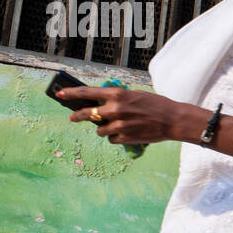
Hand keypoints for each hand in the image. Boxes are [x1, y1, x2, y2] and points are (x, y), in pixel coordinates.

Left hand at [60, 85, 182, 145]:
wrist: (173, 120)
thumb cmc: (156, 104)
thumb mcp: (134, 94)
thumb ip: (116, 98)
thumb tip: (99, 104)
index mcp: (117, 94)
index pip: (86, 93)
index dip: (70, 93)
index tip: (60, 94)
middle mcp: (115, 109)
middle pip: (87, 114)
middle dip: (77, 116)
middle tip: (73, 117)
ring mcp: (119, 125)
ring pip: (99, 130)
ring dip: (103, 128)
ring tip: (116, 125)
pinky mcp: (124, 138)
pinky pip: (111, 139)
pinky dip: (115, 137)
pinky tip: (126, 133)